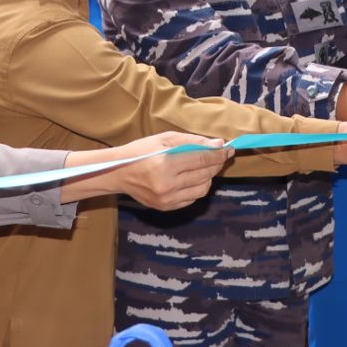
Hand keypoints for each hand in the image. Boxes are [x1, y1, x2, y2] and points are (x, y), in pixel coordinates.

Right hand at [110, 132, 230, 210]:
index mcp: (165, 164)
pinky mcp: (166, 207)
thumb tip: (218, 144)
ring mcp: (167, 199)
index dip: (218, 154)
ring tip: (206, 166)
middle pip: (205, 174)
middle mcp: (167, 185)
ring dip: (209, 176)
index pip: (202, 159)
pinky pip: (192, 198)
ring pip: (202, 189)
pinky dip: (197, 187)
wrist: (118, 173)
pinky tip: (193, 177)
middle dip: (216, 164)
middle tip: (221, 155)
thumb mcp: (164, 139)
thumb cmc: (141, 151)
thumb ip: (192, 141)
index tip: (228, 149)